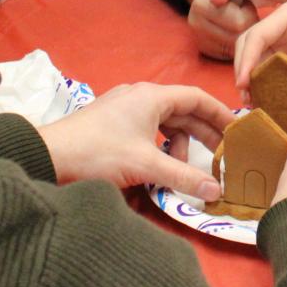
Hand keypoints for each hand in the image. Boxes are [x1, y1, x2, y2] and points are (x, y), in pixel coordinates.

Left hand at [36, 81, 233, 198]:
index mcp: (152, 96)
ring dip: (177, 146)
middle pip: (183, 111)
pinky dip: (159, 147)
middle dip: (203, 134)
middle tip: (222, 156)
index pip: (197, 98)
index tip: (238, 131)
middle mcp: (140, 96)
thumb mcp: (145, 166)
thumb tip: (216, 190)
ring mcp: (124, 108)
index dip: (220, 114)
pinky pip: (147, 130)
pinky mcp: (112, 123)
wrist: (48, 157)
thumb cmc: (99, 154)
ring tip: (178, 171)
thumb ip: (183, 176)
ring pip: (164, 123)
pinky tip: (156, 167)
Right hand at [186, 0, 259, 59]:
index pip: (239, 22)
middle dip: (248, 24)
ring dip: (243, 34)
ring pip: (234, 47)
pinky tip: (235, 30)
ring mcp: (199, 40)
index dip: (249, 13)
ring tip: (240, 19)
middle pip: (237, 36)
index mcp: (202, 6)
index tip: (246, 3)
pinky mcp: (204, 50)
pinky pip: (228, 54)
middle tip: (246, 12)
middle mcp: (196, 25)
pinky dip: (236, 43)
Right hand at [234, 2, 286, 104]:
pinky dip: (264, 84)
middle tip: (246, 97)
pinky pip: (269, 69)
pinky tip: (265, 102)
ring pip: (256, 58)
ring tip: (252, 103)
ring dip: (251, 79)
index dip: (247, 59)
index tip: (244, 83)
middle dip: (244, 69)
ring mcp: (284, 41)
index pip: (258, 35)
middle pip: (249, 44)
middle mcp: (282, 26)